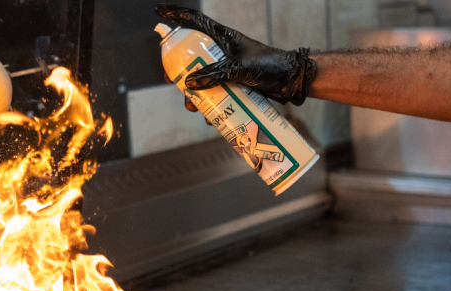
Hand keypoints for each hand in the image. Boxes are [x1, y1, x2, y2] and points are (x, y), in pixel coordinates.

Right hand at [156, 4, 316, 105]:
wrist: (292, 80)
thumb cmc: (271, 66)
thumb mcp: (240, 68)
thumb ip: (215, 74)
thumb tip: (190, 83)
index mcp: (223, 38)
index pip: (194, 21)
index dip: (176, 15)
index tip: (158, 11)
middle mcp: (222, 52)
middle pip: (192, 57)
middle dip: (179, 71)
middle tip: (172, 81)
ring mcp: (227, 69)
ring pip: (202, 81)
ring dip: (195, 96)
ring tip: (194, 107)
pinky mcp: (234, 85)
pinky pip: (216, 95)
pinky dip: (211, 107)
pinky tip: (211, 118)